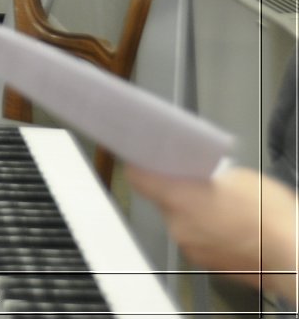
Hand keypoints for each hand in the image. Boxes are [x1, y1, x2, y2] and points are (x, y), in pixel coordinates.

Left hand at [127, 164, 297, 302]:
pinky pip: (197, 240)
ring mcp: (191, 246)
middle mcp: (178, 225)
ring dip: (194, 214)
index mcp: (179, 198)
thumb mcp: (238, 177)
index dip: (140, 166)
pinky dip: (207, 232)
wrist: (293, 253)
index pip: (139, 178)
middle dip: (178, 191)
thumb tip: (198, 174)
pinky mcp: (205, 262)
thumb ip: (207, 173)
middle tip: (198, 183)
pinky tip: (230, 227)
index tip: (143, 160)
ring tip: (223, 208)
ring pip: (181, 221)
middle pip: (163, 200)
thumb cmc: (271, 217)